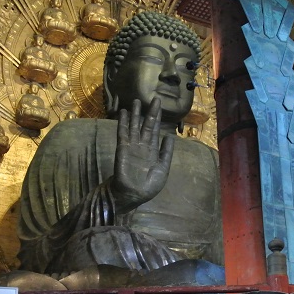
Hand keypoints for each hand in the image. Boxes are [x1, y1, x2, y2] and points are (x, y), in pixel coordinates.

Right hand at [111, 97, 173, 212]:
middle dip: (150, 112)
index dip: (157, 118)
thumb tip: (170, 136)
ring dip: (135, 114)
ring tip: (135, 101)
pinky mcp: (122, 148)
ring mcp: (132, 146)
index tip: (159, 105)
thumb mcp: (163, 168)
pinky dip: (123, 122)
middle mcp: (142, 145)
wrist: (133, 194)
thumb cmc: (148, 185)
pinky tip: (123, 112)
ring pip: (134, 126)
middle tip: (154, 99)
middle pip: (146, 125)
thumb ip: (166, 152)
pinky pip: (123, 133)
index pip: (155, 130)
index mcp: (153, 150)